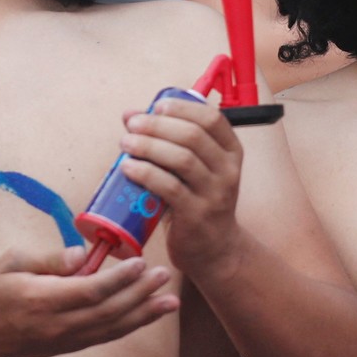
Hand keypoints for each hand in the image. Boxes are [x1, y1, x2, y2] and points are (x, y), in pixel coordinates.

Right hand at [0, 244, 177, 356]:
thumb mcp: (11, 262)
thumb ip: (48, 258)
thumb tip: (79, 253)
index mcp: (42, 300)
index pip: (89, 291)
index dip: (118, 279)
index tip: (140, 262)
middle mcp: (58, 325)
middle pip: (107, 311)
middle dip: (140, 294)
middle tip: (165, 276)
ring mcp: (65, 339)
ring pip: (112, 328)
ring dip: (144, 314)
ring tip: (171, 301)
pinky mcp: (69, 346)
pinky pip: (105, 336)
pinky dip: (130, 326)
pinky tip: (148, 314)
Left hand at [117, 95, 243, 274]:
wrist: (214, 250)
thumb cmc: (197, 201)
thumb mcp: (194, 169)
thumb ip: (168, 142)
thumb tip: (130, 115)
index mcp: (231, 151)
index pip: (212, 118)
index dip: (183, 107)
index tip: (157, 106)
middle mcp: (228, 170)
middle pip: (193, 136)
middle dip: (158, 125)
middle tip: (132, 124)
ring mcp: (215, 194)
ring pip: (182, 159)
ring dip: (149, 146)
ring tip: (126, 143)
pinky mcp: (196, 215)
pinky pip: (170, 188)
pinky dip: (146, 173)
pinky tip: (127, 168)